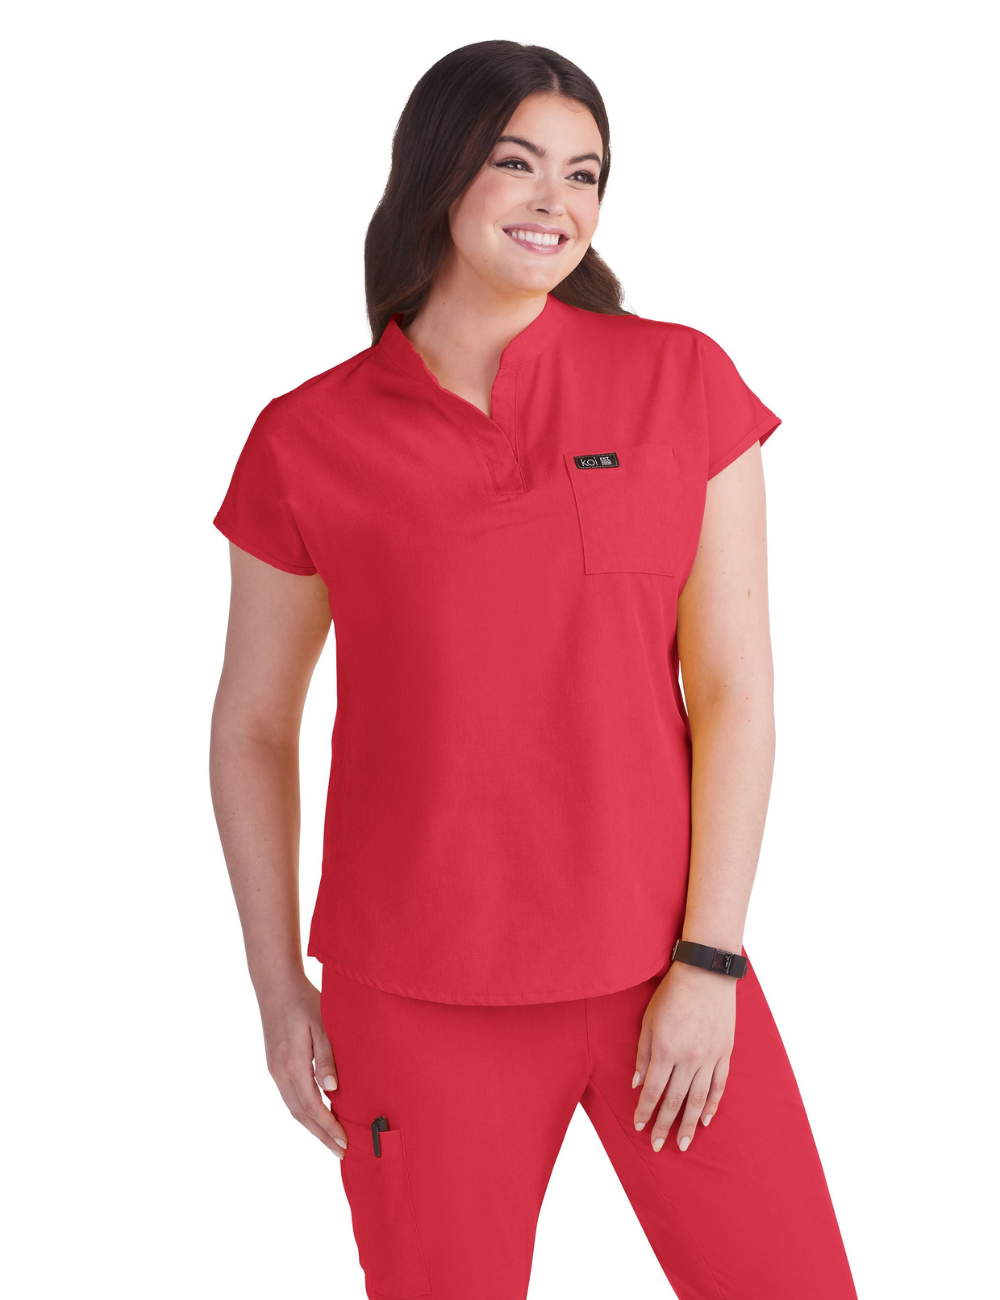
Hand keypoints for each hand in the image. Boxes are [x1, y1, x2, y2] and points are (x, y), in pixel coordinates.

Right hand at [259, 973, 348, 1157]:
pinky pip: (289, 1097)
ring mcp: (275, 1069)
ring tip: (330, 1140)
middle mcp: (280, 1072)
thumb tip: (331, 1089)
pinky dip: (303, 1112)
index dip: (328, 1127)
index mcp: (293, 1064)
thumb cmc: (303, 1001)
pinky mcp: (275, 1064)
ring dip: (312, 1127)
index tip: (344, 1142)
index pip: (312, 1106)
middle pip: (301, 1114)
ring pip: (293, 1108)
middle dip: (321, 1135)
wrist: (275, 985)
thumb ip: (326, 1056)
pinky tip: (315, 1115)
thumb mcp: (321, 1024)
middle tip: (341, 1152)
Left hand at [632, 959, 735, 1151]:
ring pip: (698, 1099)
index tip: (639, 1126)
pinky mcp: (725, 1053)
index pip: (653, 1091)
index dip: (645, 1111)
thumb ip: (643, 1054)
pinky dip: (712, 1105)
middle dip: (665, 1126)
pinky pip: (719, 1085)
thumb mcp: (649, 1020)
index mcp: (666, 1050)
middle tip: (658, 1146)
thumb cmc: (672, 994)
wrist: (706, 974)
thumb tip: (638, 1084)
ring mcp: (709, 1057)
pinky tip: (705, 1120)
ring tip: (683, 1144)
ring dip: (689, 1124)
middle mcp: (688, 1058)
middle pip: (675, 1100)